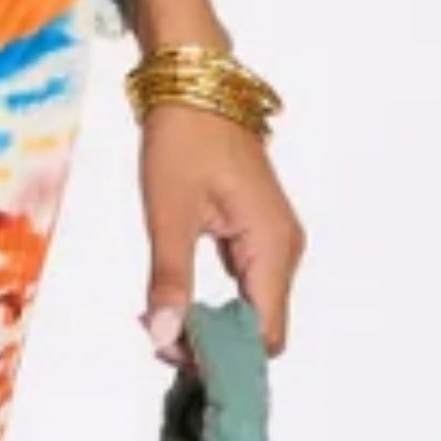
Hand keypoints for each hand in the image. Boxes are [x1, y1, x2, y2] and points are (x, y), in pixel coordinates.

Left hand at [137, 99, 306, 366]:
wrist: (193, 82)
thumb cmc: (183, 138)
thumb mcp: (168, 212)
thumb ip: (169, 279)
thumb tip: (164, 340)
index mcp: (273, 247)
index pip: (265, 337)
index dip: (223, 358)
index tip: (171, 355)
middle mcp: (285, 250)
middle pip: (261, 329)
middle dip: (212, 345)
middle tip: (156, 336)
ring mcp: (274, 241)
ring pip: (251, 309)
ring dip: (210, 325)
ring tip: (160, 319)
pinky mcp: (257, 232)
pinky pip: (245, 286)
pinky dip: (214, 302)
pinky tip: (176, 300)